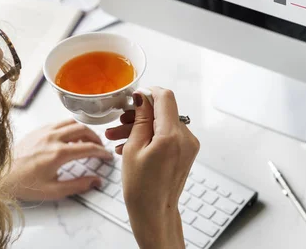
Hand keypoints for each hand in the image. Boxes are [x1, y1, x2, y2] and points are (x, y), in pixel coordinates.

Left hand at [2, 119, 111, 200]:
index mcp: (58, 153)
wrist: (0, 176)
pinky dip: (70, 127)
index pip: (88, 148)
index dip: (102, 151)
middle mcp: (53, 138)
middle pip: (83, 130)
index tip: (107, 156)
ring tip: (86, 140)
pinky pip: (60, 122)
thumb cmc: (24, 184)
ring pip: (72, 122)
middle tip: (99, 146)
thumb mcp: (53, 191)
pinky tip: (69, 137)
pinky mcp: (38, 130)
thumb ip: (78, 186)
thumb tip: (96, 181)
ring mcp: (45, 131)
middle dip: (95, 137)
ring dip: (83, 130)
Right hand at [106, 88, 199, 248]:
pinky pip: (168, 135)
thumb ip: (140, 119)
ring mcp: (188, 145)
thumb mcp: (133, 148)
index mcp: (172, 135)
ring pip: (163, 123)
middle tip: (118, 122)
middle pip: (163, 111)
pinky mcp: (187, 151)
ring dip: (142, 127)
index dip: (149, 93)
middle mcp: (186, 137)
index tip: (134, 97)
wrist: (154, 213)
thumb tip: (143, 97)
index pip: (165, 97)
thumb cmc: (141, 188)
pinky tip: (131, 146)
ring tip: (117, 137)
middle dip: (139, 114)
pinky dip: (151, 136)